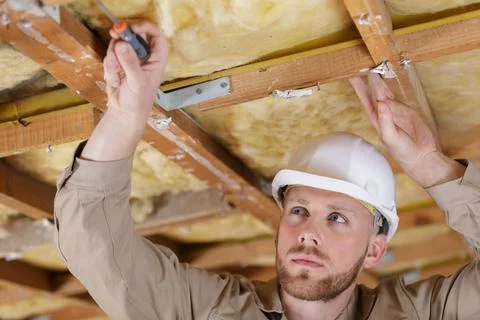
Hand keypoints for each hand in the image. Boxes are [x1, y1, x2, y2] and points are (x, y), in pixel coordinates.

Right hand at [103, 20, 167, 121]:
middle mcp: (145, 55)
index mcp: (157, 58)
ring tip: (116, 75)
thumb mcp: (136, 83)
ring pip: (118, 44)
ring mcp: (131, 58)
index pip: (155, 34)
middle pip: (133, 34)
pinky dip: (109, 67)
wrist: (125, 113)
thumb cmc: (138, 101)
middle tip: (113, 35)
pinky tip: (114, 80)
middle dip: (122, 38)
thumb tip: (122, 44)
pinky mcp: (119, 63)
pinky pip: (110, 55)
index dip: (144, 26)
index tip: (129, 28)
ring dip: (113, 58)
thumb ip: (130, 63)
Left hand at [349, 74, 464, 187]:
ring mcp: (395, 110)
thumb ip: (386, 121)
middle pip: (373, 93)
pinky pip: (396, 96)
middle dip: (366, 80)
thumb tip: (382, 103)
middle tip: (361, 65)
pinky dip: (391, 87)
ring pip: (384, 92)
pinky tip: (386, 79)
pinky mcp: (406, 110)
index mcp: (376, 119)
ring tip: (373, 67)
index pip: (365, 100)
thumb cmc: (402, 151)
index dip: (359, 88)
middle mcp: (383, 113)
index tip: (352, 76)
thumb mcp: (392, 137)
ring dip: (379, 81)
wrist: (421, 156)